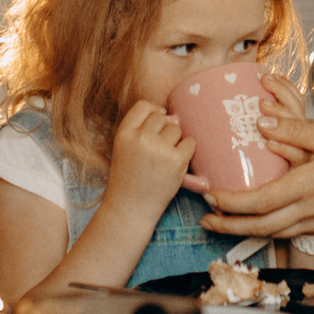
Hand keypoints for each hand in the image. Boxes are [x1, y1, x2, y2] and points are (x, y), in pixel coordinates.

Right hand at [104, 100, 195, 220]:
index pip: (144, 106)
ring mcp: (160, 149)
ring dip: (175, 141)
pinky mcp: (177, 161)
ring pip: (177, 129)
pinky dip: (187, 151)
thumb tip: (172, 116)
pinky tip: (177, 162)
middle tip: (158, 150)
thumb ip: (141, 128)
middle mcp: (141, 138)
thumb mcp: (123, 148)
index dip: (153, 113)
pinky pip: (190, 142)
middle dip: (164, 130)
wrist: (131, 208)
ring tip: (165, 159)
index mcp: (124, 133)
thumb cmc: (128, 177)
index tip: (154, 126)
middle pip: (162, 117)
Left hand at [200, 110, 313, 238]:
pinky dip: (267, 229)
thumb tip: (263, 122)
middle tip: (206, 219)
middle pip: (259, 227)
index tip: (211, 194)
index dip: (229, 203)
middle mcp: (309, 211)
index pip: (258, 202)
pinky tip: (261, 220)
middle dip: (228, 225)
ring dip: (245, 230)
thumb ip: (295, 130)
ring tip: (224, 222)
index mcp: (308, 187)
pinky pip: (288, 232)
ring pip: (272, 233)